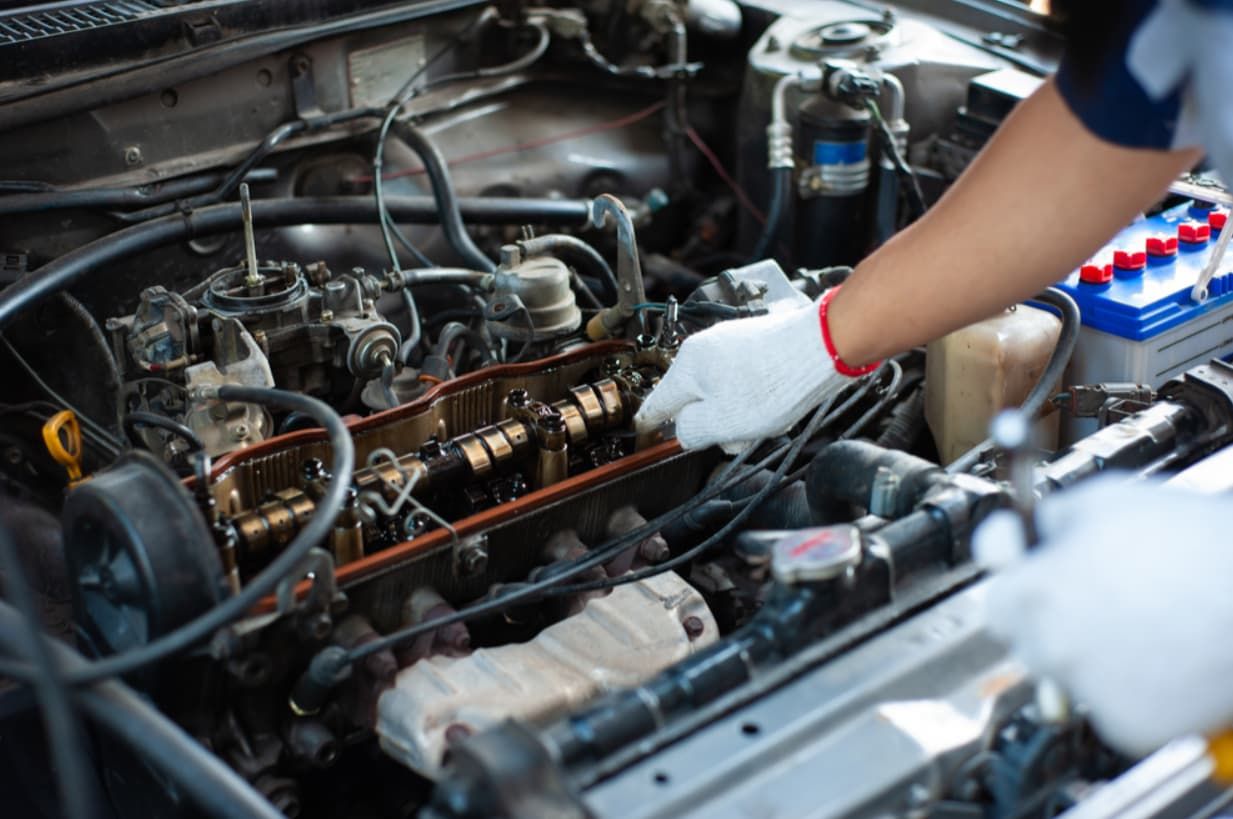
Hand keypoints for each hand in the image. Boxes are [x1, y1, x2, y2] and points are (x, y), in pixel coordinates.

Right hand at [634, 298, 854, 451]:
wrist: (822, 348)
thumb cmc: (776, 384)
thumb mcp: (723, 423)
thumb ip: (692, 431)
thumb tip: (683, 431)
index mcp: (688, 366)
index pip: (658, 402)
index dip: (651, 422)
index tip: (644, 430)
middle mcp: (705, 348)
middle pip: (694, 397)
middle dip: (711, 422)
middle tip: (736, 437)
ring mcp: (732, 342)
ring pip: (722, 390)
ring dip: (737, 413)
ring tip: (765, 419)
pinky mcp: (757, 343)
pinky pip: (744, 379)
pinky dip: (755, 397)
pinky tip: (777, 403)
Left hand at [974, 476, 1232, 755]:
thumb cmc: (1196, 547)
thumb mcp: (1108, 499)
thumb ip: (1050, 517)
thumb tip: (1028, 531)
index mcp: (1035, 593)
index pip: (997, 602)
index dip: (1023, 587)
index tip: (1042, 579)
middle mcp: (1051, 648)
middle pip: (1029, 641)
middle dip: (1054, 622)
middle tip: (1104, 601)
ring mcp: (1087, 692)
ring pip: (1071, 676)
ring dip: (1093, 656)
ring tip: (1149, 625)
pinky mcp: (1127, 727)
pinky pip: (1113, 707)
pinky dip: (1134, 690)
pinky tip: (1168, 659)